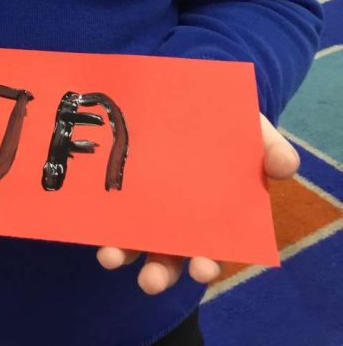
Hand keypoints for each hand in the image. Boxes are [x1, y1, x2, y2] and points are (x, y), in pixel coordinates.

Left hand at [96, 114, 298, 293]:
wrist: (190, 96)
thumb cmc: (227, 124)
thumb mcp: (253, 130)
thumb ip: (270, 146)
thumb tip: (286, 166)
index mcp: (212, 217)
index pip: (211, 251)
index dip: (207, 263)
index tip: (202, 267)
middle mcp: (176, 220)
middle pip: (168, 258)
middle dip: (160, 273)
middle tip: (152, 281)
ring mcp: (145, 207)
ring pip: (134, 242)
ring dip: (122, 254)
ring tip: (110, 257)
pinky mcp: (120, 186)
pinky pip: (108, 210)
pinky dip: (99, 222)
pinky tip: (90, 226)